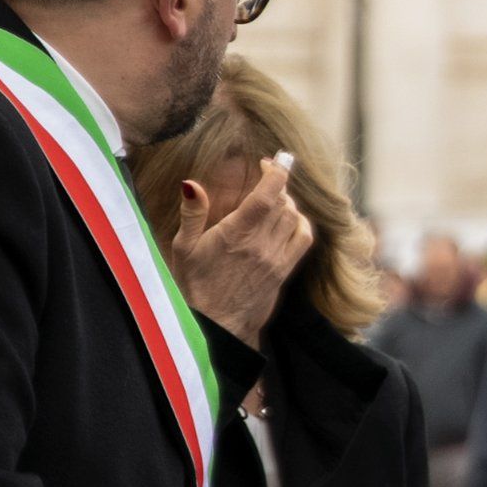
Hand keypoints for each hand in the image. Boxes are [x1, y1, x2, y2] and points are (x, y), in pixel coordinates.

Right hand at [170, 158, 313, 344]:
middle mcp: (261, 244)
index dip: (277, 172)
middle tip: (267, 178)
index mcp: (236, 234)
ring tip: (274, 199)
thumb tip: (192, 184)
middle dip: (278, 185)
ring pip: (296, 218)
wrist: (218, 325)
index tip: (274, 160)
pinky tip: (290, 219)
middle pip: (284, 203)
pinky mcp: (285, 270)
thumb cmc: (195, 285)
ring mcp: (277, 258)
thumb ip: (191, 214)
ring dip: (289, 203)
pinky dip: (301, 223)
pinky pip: (304, 239)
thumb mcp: (183, 248)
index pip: (267, 195)